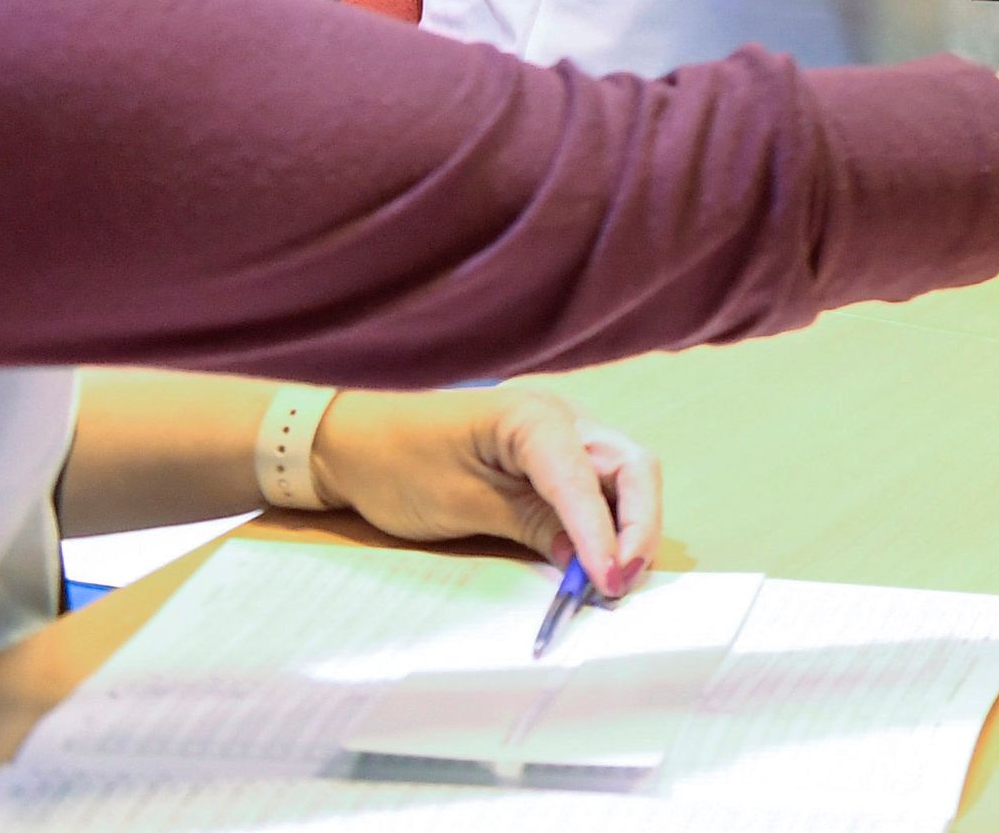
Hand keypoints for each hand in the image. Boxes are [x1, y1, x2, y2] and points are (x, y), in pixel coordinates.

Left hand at [310, 389, 660, 596]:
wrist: (359, 441)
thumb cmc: (399, 466)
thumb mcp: (461, 504)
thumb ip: (529, 525)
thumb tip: (583, 561)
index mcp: (534, 417)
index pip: (585, 477)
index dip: (602, 532)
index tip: (607, 582)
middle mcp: (565, 416)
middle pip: (634, 465)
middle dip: (639, 525)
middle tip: (624, 581)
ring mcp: (568, 433)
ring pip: (628, 475)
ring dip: (631, 525)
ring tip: (616, 576)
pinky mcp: (560, 455)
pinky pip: (603, 485)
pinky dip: (609, 521)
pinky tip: (599, 556)